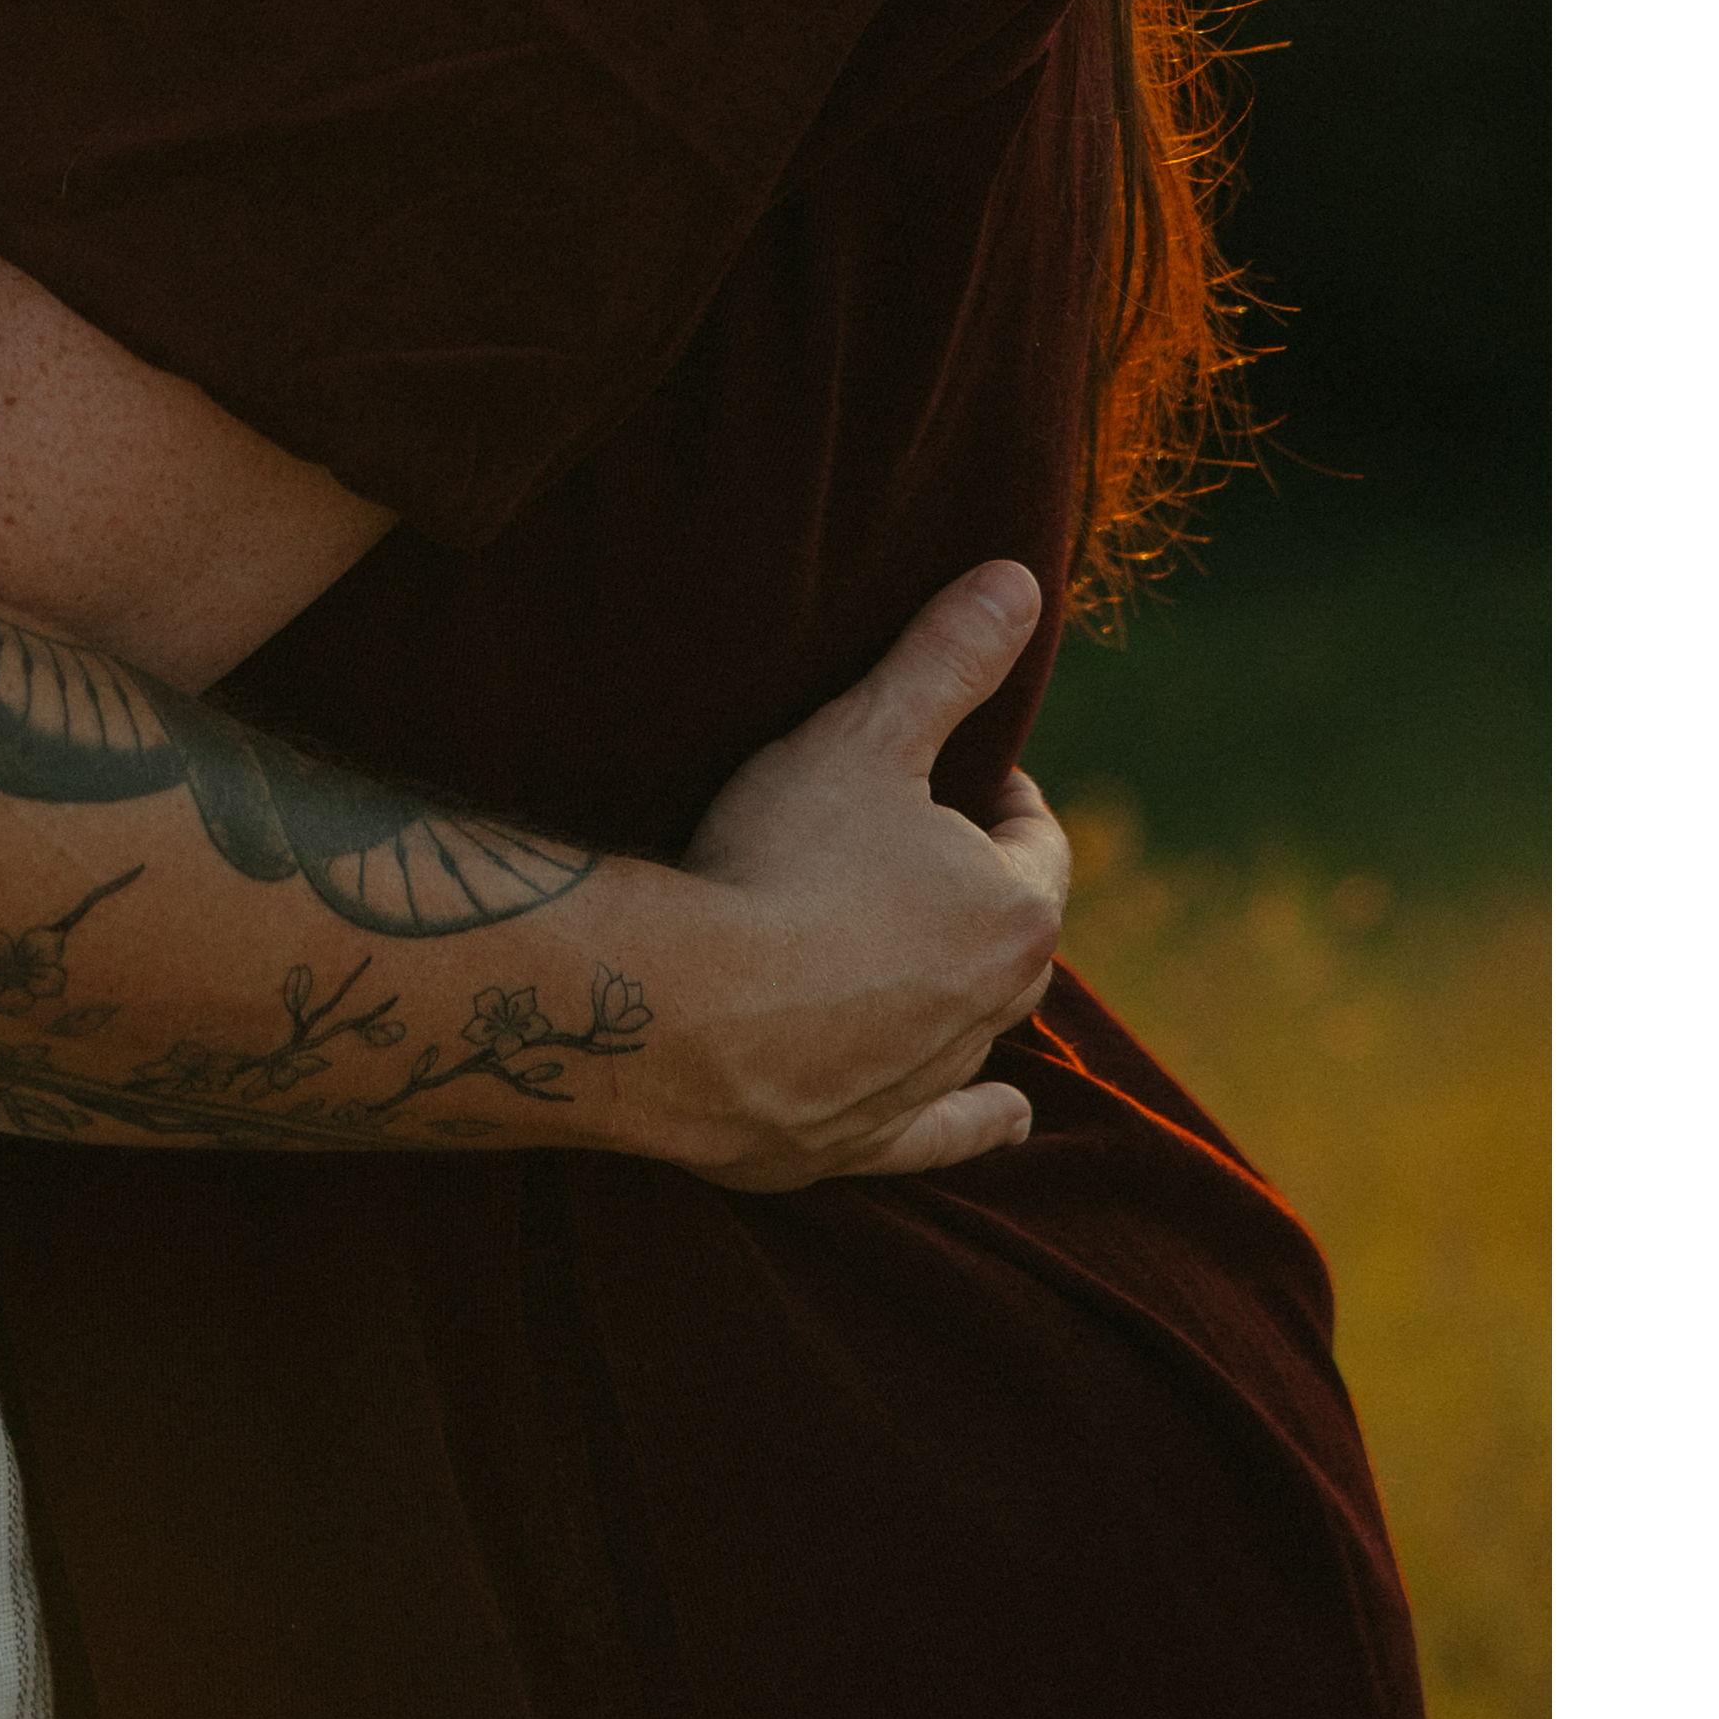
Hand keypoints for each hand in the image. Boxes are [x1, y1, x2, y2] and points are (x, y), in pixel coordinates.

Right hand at [657, 561, 1071, 1189]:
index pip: (1031, 835)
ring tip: (911, 939)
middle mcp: (995, 1007)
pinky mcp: (869, 1140)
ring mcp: (933, 1080)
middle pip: (1010, 928)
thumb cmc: (781, 864)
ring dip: (956, 980)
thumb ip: (945, 658)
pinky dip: (977, 1120)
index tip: (950, 764)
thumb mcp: (863, 735)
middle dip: (975, 882)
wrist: (687, 1013)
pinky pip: (950, 1131)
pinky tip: (1004, 1115)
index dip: (993, 790)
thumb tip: (1019, 578)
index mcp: (1013, 912)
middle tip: (916, 840)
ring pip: (978, 1022)